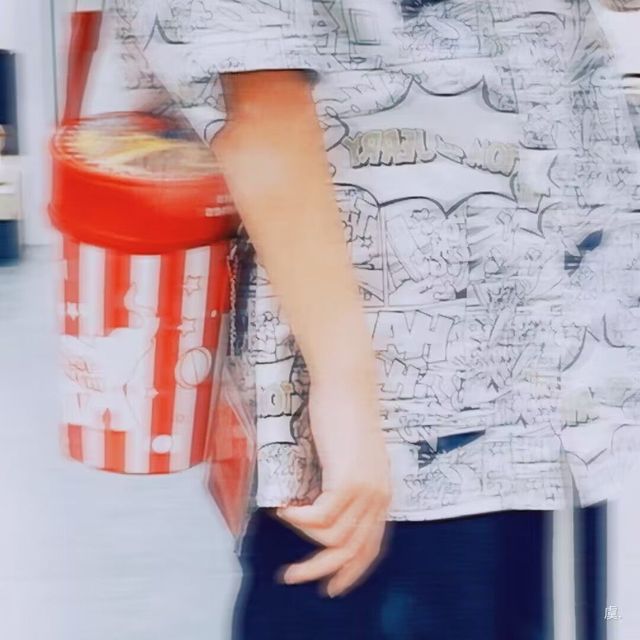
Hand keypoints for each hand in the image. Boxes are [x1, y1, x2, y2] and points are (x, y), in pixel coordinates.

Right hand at [276, 374, 390, 596]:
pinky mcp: (347, 480)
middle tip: (293, 577)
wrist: (347, 384)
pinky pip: (319, 518)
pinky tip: (284, 505)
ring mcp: (365, 489)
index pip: (371, 546)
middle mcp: (378, 496)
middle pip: (352, 551)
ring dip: (302, 536)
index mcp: (382, 493)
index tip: (332, 585)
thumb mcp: (350, 455)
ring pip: (333, 538)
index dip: (351, 570)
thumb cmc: (344, 413)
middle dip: (321, 570)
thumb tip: (323, 507)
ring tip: (285, 516)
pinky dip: (298, 517)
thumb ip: (345, 482)